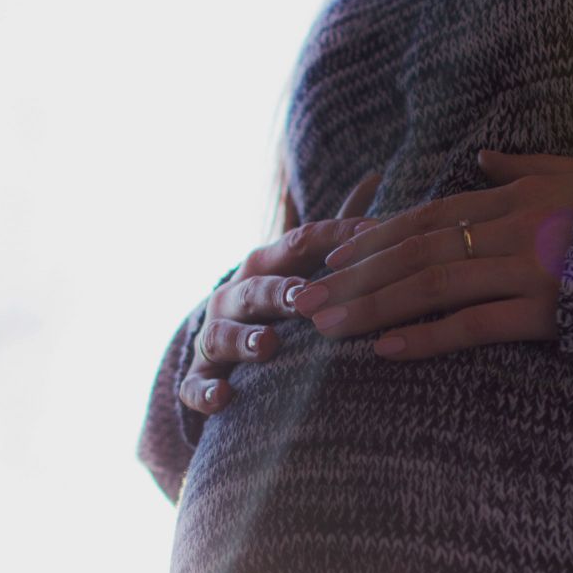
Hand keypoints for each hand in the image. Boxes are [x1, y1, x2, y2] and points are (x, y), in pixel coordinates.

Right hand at [179, 170, 381, 414]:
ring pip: (223, 335)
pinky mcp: (200, 376)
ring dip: (245, 339)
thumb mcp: (303, 262)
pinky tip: (225, 398)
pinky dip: (208, 392)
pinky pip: (197, 386)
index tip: (368, 240)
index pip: (299, 244)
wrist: (221, 347)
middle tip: (305, 298)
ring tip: (269, 346)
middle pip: (256, 289)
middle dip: (278, 292)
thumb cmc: (278, 299)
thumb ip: (336, 229)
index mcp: (266, 265)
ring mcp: (215, 335)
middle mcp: (235, 295)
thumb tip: (375, 174)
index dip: (332, 240)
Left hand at [290, 150, 572, 359]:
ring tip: (327, 327)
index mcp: (511, 198)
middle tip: (305, 299)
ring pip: (430, 286)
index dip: (374, 238)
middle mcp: (508, 229)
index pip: (426, 217)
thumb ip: (522, 167)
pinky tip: (386, 350)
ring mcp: (523, 270)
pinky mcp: (543, 312)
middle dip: (353, 277)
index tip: (333, 258)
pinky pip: (473, 326)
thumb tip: (484, 158)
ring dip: (371, 307)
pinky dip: (427, 338)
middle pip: (413, 251)